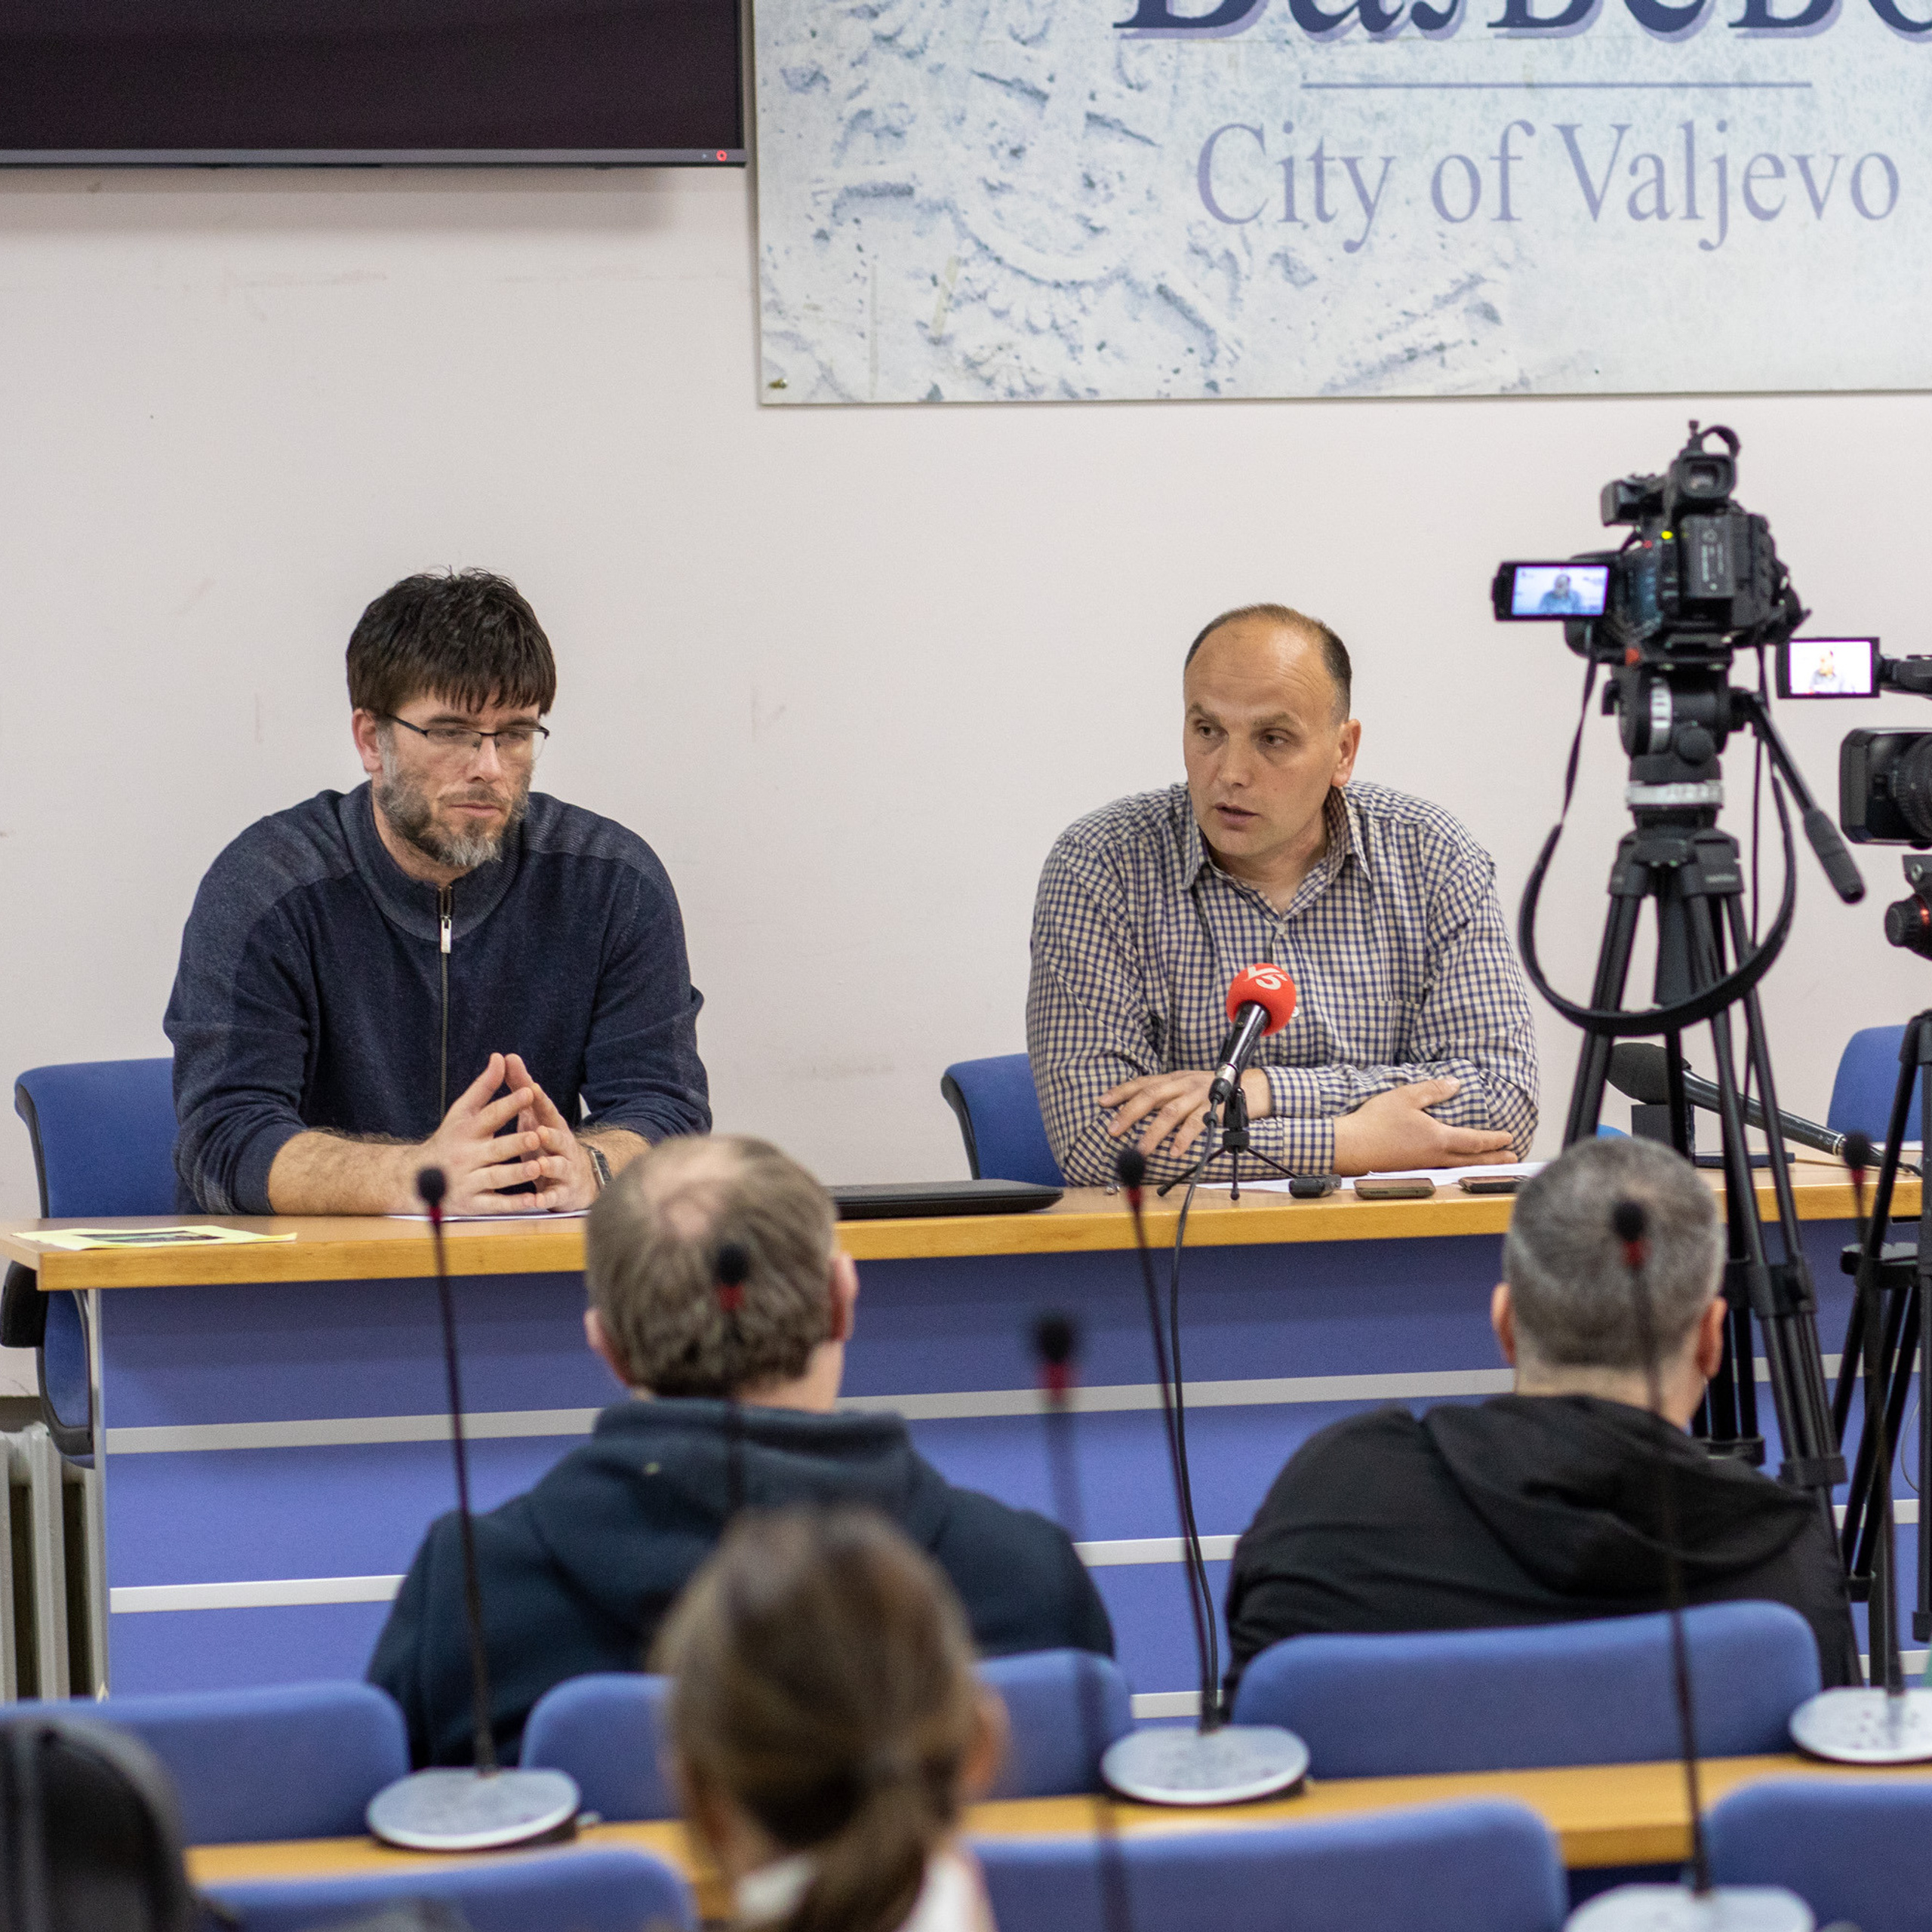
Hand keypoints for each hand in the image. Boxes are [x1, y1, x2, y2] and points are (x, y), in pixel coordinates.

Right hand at [408, 1053, 559, 1213]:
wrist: (415, 1179)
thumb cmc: (448, 1140)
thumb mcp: (462, 1112)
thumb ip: (484, 1087)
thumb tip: (500, 1057)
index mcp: (467, 1131)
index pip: (490, 1115)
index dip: (509, 1104)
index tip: (529, 1092)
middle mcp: (467, 1156)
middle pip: (494, 1150)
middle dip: (515, 1143)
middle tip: (537, 1136)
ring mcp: (468, 1181)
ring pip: (495, 1178)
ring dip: (516, 1174)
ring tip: (538, 1167)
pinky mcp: (472, 1204)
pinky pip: (494, 1205)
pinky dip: (513, 1205)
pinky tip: (533, 1201)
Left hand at [503, 1054, 600, 1210]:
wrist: (578, 1177)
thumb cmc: (548, 1143)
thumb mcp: (535, 1115)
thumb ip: (521, 1089)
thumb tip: (507, 1057)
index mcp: (552, 1125)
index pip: (546, 1109)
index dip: (540, 1099)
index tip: (531, 1087)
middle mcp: (562, 1146)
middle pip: (558, 1138)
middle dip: (549, 1134)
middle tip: (539, 1130)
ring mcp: (565, 1169)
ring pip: (559, 1166)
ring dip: (550, 1165)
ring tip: (540, 1164)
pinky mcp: (563, 1192)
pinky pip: (555, 1196)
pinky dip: (547, 1198)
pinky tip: (537, 1200)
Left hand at [1101, 1068, 1272, 1158]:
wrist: (1252, 1086)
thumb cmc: (1215, 1090)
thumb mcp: (1186, 1088)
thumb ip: (1166, 1098)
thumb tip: (1137, 1114)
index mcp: (1173, 1078)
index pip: (1142, 1083)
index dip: (1121, 1092)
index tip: (1102, 1102)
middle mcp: (1182, 1083)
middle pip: (1150, 1096)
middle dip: (1128, 1113)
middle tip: (1112, 1130)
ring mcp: (1198, 1095)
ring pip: (1169, 1113)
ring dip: (1152, 1133)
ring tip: (1140, 1150)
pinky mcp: (1214, 1109)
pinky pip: (1196, 1124)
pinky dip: (1183, 1139)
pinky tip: (1174, 1152)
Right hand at [1330, 1078, 1515, 1177]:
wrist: (1349, 1148)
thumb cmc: (1375, 1121)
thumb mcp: (1405, 1097)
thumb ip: (1432, 1090)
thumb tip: (1455, 1083)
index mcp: (1438, 1138)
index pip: (1474, 1140)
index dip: (1494, 1140)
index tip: (1509, 1138)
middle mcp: (1435, 1157)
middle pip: (1473, 1160)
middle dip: (1495, 1159)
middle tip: (1513, 1158)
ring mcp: (1423, 1167)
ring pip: (1459, 1168)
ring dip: (1479, 1167)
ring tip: (1492, 1166)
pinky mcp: (1410, 1171)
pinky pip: (1444, 1171)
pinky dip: (1459, 1169)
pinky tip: (1455, 1167)